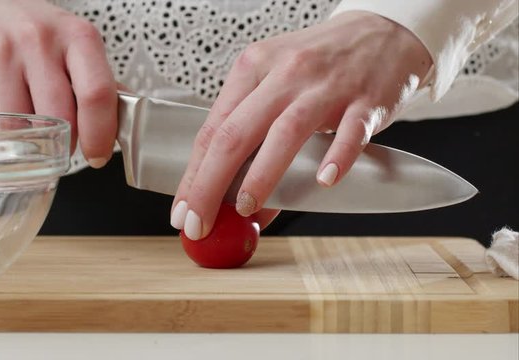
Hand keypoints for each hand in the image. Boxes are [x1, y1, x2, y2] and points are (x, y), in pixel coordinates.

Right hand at [0, 0, 116, 166]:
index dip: (100, 133)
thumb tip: (125, 120)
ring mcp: (1, 55)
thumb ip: (99, 81)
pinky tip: (5, 117)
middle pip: (59, 116)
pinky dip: (0, 131)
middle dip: (64, 143)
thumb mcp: (74, 41)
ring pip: (21, 126)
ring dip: (30, 139)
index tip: (98, 154)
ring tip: (31, 128)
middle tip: (62, 146)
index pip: (97, 93)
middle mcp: (38, 41)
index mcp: (77, 36)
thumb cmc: (32, 27)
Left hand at [171, 11, 432, 239]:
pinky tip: (323, 181)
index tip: (184, 211)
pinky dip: (336, 157)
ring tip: (246, 207)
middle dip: (210, 184)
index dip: (193, 175)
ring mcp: (325, 85)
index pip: (212, 129)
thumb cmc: (321, 63)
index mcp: (254, 68)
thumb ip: (256, 141)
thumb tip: (241, 206)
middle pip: (236, 133)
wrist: (382, 31)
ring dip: (261, 175)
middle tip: (200, 222)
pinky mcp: (366, 99)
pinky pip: (349, 132)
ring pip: (285, 132)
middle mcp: (284, 73)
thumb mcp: (277, 84)